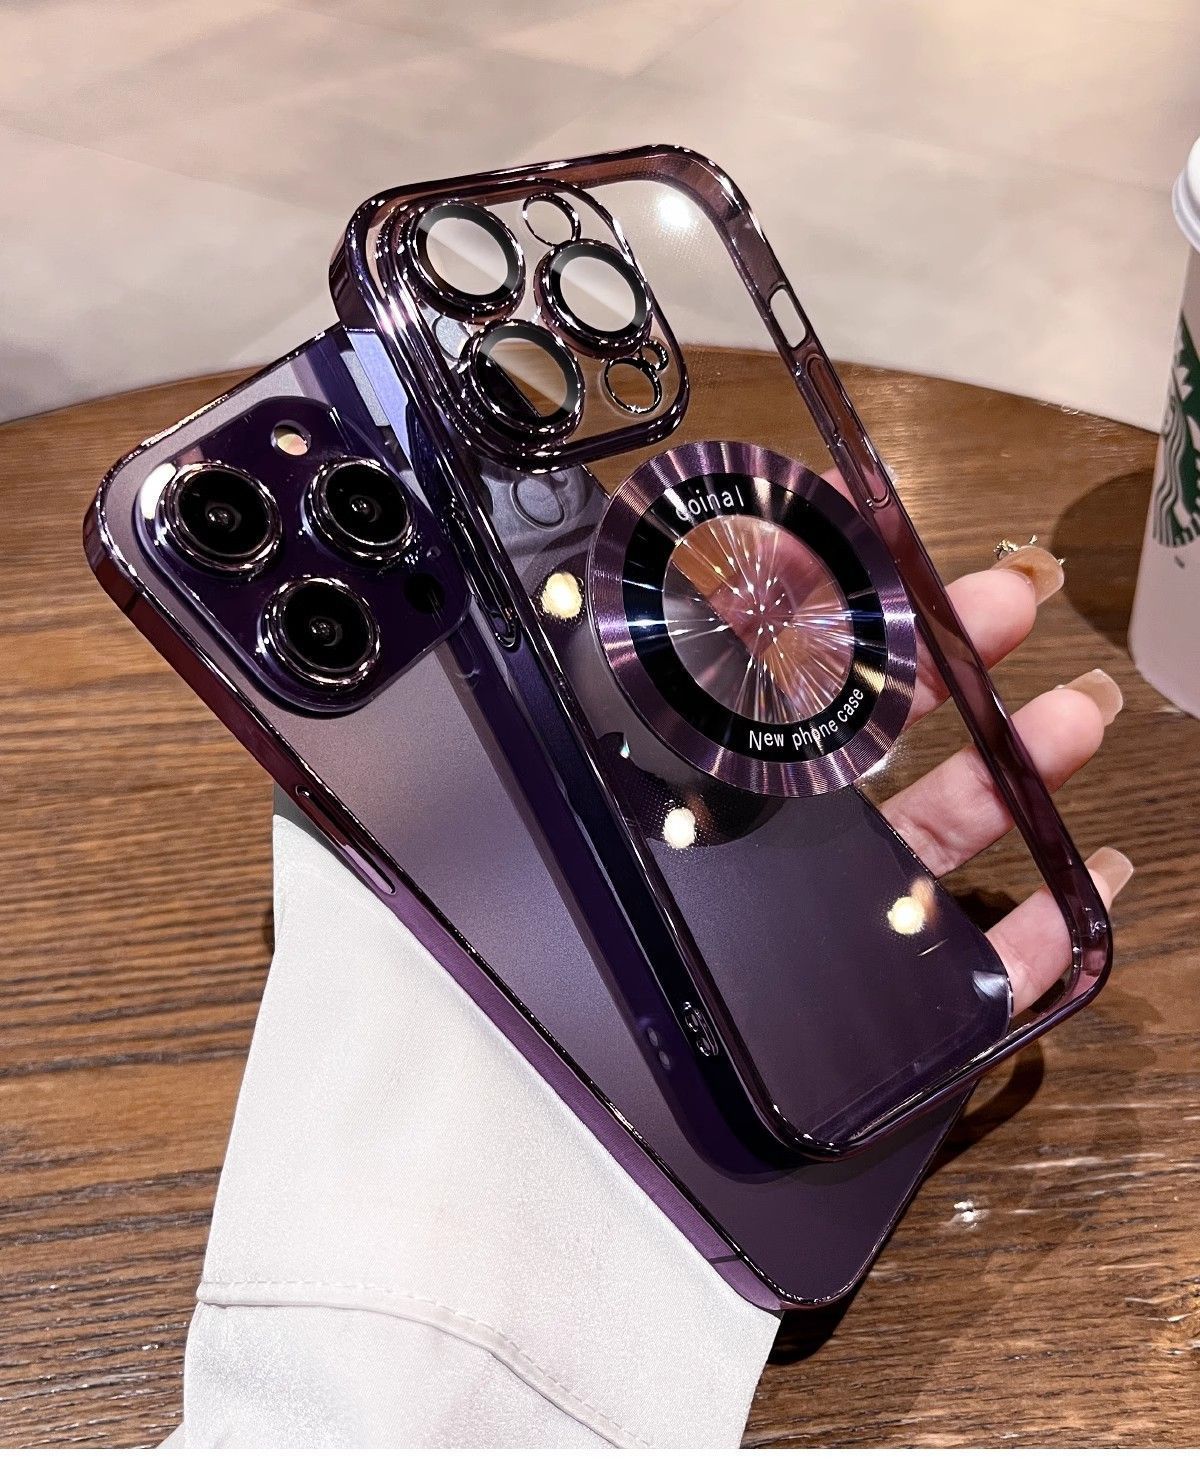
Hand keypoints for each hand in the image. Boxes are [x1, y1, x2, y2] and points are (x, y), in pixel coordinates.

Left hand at [673, 490, 1130, 1013]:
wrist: (665, 1069)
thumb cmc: (627, 907)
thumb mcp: (637, 771)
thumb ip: (668, 683)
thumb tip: (682, 567)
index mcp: (751, 804)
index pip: (817, 707)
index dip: (875, 640)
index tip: (921, 579)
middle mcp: (814, 857)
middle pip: (906, 758)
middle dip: (969, 678)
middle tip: (1018, 604)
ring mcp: (872, 926)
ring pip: (958, 846)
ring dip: (1024, 779)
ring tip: (1076, 713)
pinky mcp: (920, 1006)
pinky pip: (992, 973)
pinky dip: (1050, 934)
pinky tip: (1094, 880)